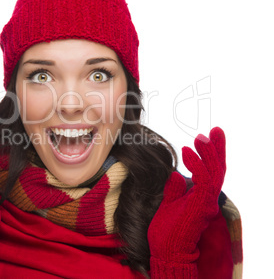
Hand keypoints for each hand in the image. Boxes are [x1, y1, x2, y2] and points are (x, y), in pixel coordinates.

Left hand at [148, 127, 225, 264]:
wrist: (166, 252)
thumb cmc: (167, 232)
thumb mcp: (169, 205)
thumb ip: (174, 190)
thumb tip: (175, 174)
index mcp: (200, 197)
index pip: (209, 172)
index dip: (211, 154)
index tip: (207, 136)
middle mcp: (207, 198)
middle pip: (218, 169)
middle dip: (217, 148)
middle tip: (214, 130)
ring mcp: (206, 202)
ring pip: (214, 172)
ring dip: (208, 153)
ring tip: (199, 137)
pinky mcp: (201, 205)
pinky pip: (203, 180)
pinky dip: (196, 164)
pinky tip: (187, 151)